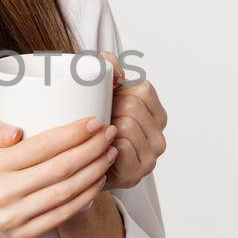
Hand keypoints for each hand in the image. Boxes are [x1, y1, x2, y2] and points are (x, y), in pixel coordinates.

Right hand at [0, 116, 117, 237]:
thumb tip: (16, 133)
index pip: (42, 146)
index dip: (73, 134)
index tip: (94, 123)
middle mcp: (3, 192)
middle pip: (60, 168)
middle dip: (91, 149)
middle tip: (109, 134)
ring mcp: (15, 216)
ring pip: (65, 191)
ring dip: (94, 171)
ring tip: (109, 153)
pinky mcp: (25, 233)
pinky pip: (62, 214)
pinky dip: (85, 196)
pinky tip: (98, 179)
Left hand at [95, 50, 167, 189]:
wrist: (78, 165)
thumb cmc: (91, 127)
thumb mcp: (100, 90)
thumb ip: (108, 64)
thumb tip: (116, 73)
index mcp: (156, 114)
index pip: (143, 89)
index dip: (120, 91)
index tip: (106, 100)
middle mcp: (159, 136)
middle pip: (132, 106)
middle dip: (109, 109)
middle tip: (97, 119)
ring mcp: (150, 157)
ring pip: (127, 126)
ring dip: (105, 128)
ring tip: (97, 135)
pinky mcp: (136, 173)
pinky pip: (122, 148)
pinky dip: (107, 146)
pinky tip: (100, 149)